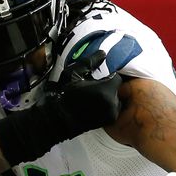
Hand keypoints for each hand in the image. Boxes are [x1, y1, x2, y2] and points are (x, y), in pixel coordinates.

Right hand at [0, 51, 121, 165]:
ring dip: (108, 96)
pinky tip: (94, 104)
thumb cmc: (64, 95)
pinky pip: (113, 108)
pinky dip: (106, 105)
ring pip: (116, 99)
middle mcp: (113, 103)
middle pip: (117, 89)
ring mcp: (111, 114)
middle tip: (93, 87)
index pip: (117, 77)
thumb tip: (103, 53)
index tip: (97, 77)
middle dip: (108, 86)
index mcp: (106, 90)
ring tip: (93, 96)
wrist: (58, 119)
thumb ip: (90, 62)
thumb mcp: (74, 74)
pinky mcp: (108, 121)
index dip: (107, 76)